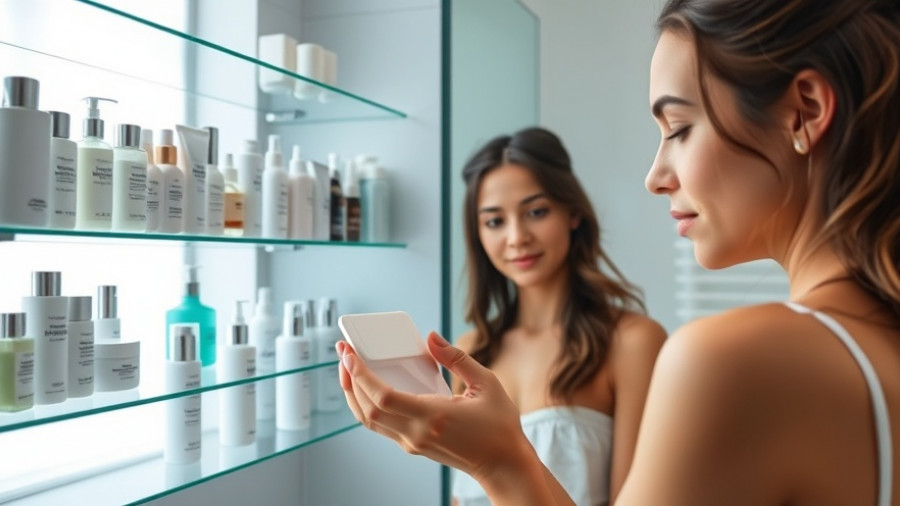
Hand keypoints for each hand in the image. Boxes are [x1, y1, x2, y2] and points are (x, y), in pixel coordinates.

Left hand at [336, 331, 531, 482]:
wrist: (502, 464)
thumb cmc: (499, 426)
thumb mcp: (486, 384)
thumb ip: (457, 359)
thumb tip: (431, 338)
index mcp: (433, 416)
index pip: (383, 397)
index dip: (361, 375)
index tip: (350, 354)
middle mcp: (416, 433)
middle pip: (367, 408)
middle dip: (349, 379)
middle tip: (343, 353)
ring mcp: (412, 442)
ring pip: (368, 420)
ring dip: (353, 393)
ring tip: (348, 368)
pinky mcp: (412, 445)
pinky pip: (380, 425)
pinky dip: (367, 404)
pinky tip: (367, 386)